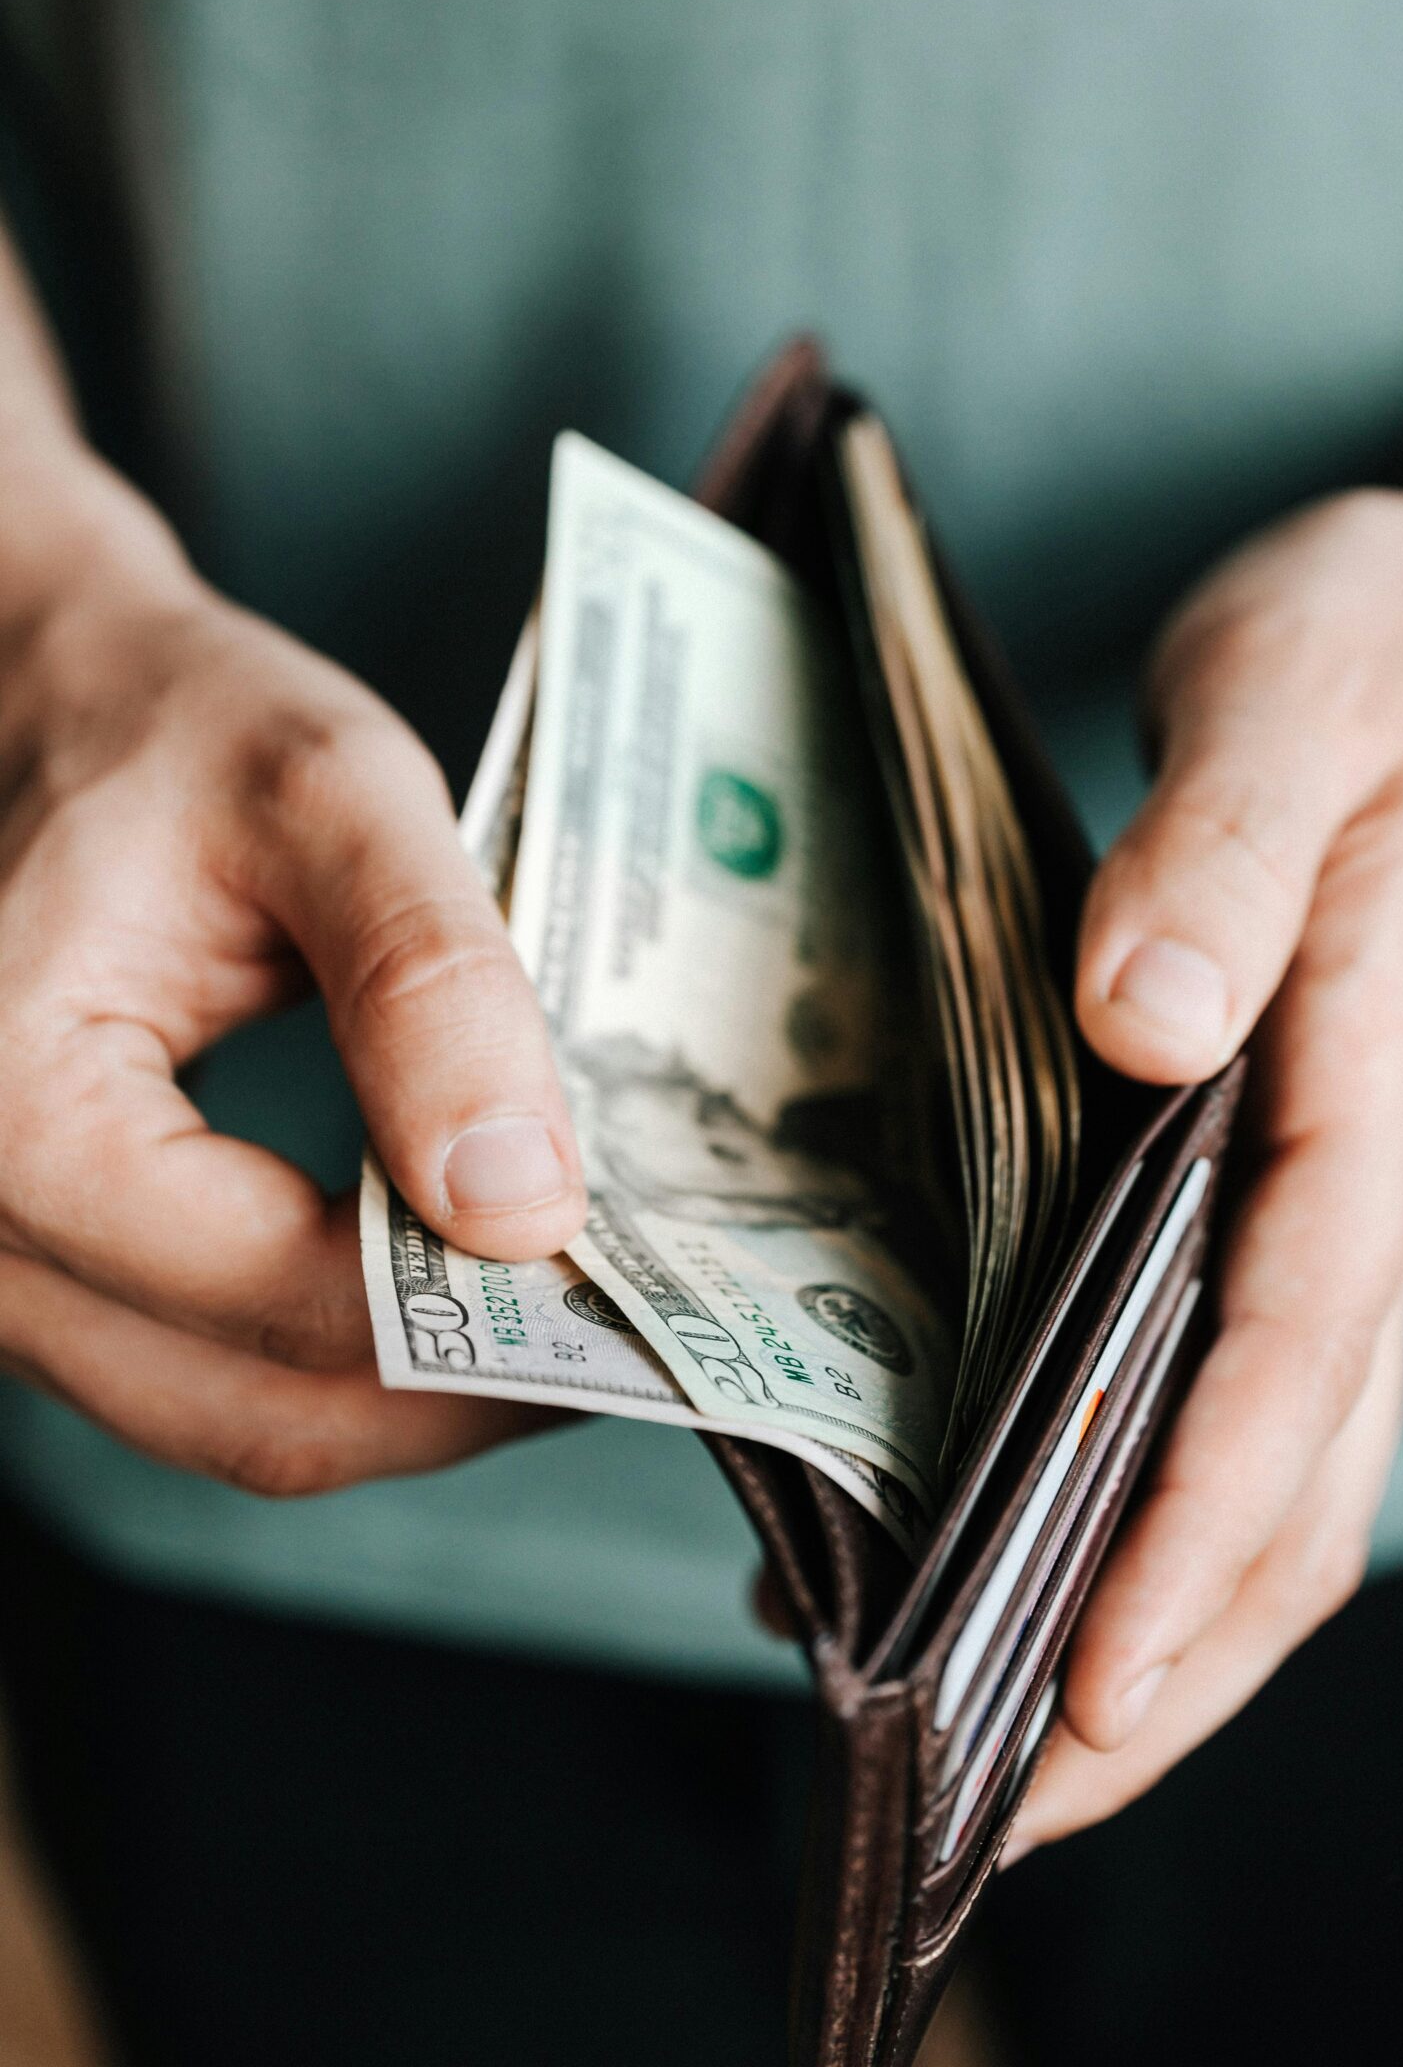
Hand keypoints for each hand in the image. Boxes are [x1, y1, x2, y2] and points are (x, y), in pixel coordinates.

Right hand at [0, 464, 582, 1494]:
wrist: (44, 696)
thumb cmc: (171, 722)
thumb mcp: (328, 795)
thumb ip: (429, 987)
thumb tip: (524, 1207)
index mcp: (10, 1110)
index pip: (280, 1296)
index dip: (473, 1320)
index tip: (628, 1285)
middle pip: (250, 1411)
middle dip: (458, 1393)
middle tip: (630, 1332)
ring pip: (223, 1415)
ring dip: (406, 1391)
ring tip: (559, 1313)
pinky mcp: (39, 1265)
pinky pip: (195, 1367)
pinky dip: (333, 1352)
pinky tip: (447, 1285)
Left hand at [1008, 406, 1402, 1855]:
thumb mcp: (1295, 692)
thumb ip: (1216, 850)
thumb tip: (1142, 1020)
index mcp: (1374, 1076)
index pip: (1293, 1352)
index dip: (1191, 1534)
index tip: (1081, 1694)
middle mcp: (1378, 1160)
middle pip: (1309, 1472)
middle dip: (1178, 1654)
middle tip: (1012, 1804)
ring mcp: (1362, 1166)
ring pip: (1301, 1444)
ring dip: (1184, 1601)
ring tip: (1023, 1725)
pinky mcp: (1324, 1137)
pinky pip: (1271, 1359)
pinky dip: (1182, 1473)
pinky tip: (1069, 1498)